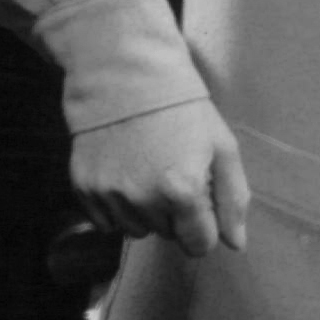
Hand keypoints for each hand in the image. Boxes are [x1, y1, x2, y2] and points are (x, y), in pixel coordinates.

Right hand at [72, 91, 250, 259]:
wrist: (124, 73)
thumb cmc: (181, 107)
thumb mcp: (221, 146)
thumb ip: (233, 198)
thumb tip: (235, 243)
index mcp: (183, 191)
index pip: (198, 245)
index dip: (204, 226)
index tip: (200, 199)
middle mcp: (144, 200)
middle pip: (168, 235)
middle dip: (175, 213)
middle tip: (171, 171)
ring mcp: (110, 195)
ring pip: (136, 230)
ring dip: (145, 211)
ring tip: (146, 170)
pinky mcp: (84, 187)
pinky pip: (106, 221)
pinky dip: (117, 206)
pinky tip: (123, 172)